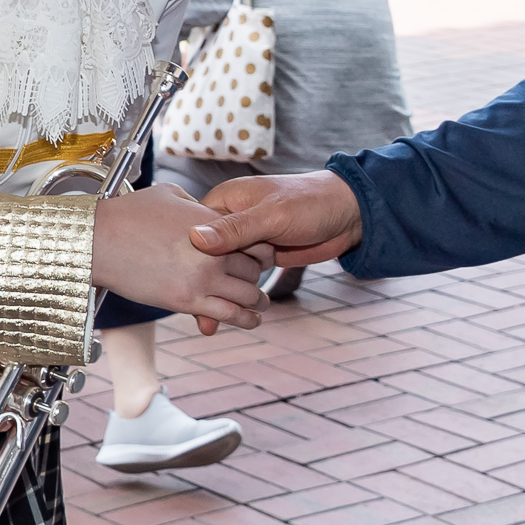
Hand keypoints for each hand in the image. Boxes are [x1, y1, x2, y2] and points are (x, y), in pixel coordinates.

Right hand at [93, 185, 266, 329]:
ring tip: (259, 305)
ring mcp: (202, 277)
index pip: (254, 238)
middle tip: (257, 282)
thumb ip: (194, 203)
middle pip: (254, 269)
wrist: (101, 240)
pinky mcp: (187, 300)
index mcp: (211, 222)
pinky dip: (245, 319)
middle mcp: (213, 251)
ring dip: (256, 301)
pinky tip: (251, 320)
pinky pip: (228, 314)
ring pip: (247, 295)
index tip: (257, 255)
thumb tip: (203, 207)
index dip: (260, 248)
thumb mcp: (169, 194)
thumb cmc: (128, 214)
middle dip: (258, 276)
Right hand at [190, 172, 362, 331]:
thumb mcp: (271, 215)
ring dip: (217, 295)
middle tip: (190, 309)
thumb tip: (195, 239)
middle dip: (199, 283)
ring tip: (208, 323)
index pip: (194, 230)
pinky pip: (239, 279)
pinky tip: (224, 319)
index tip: (177, 282)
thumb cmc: (309, 203)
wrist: (347, 214)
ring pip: (221, 272)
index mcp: (225, 201)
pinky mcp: (259, 259)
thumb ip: (235, 230)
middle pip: (205, 256)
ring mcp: (244, 242)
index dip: (187, 256)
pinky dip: (233, 297)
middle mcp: (230, 221)